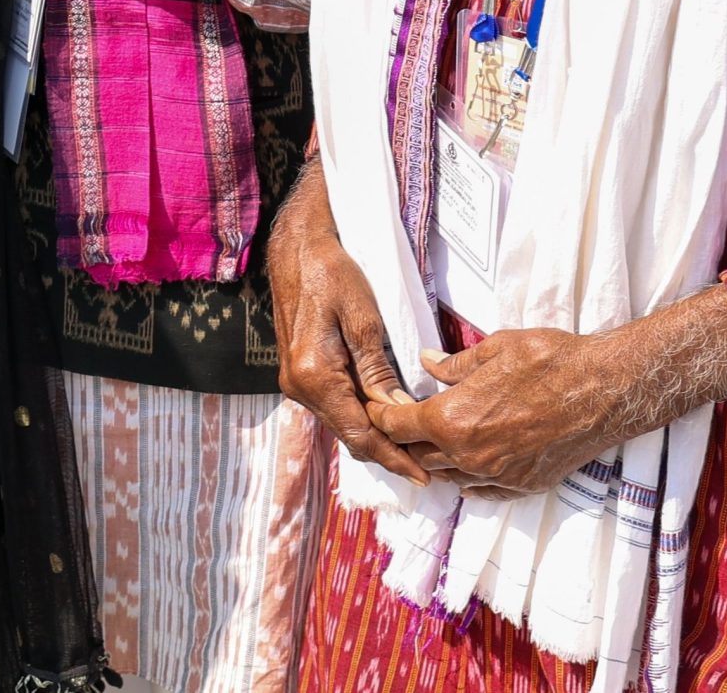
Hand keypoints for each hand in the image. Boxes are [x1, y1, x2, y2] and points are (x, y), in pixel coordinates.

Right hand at [268, 166, 428, 483]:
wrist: (295, 250)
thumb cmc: (332, 274)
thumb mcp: (363, 319)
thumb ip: (378, 369)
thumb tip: (399, 411)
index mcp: (315, 376)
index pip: (360, 433)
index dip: (394, 458)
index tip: (426, 476)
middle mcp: (300, 387)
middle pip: (349, 435)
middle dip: (389, 453)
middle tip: (430, 467)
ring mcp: (296, 382)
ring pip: (342, 423)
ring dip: (376, 436)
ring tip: (415, 447)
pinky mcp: (300, 373)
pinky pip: (335, 406)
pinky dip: (361, 418)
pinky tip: (387, 419)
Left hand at [369, 330, 627, 498]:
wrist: (607, 390)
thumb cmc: (551, 361)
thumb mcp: (493, 349)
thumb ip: (454, 364)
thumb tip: (427, 363)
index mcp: (451, 420)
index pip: (394, 426)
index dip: (379, 414)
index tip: (376, 407)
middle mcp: (469, 455)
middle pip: (416, 455)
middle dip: (404, 438)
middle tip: (401, 422)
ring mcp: (498, 475)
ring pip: (447, 474)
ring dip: (434, 458)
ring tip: (431, 439)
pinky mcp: (524, 485)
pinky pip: (482, 490)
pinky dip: (468, 478)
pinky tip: (466, 466)